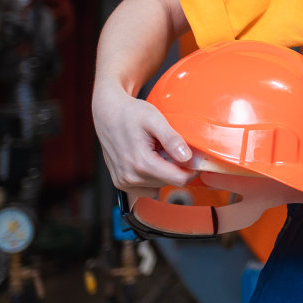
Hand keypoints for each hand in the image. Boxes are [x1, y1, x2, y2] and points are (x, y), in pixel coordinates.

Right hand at [91, 81, 194, 197]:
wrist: (108, 113)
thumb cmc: (129, 114)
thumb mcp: (154, 119)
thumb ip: (171, 139)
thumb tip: (187, 157)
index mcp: (141, 163)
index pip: (179, 180)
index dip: (192, 169)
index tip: (194, 158)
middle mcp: (131, 177)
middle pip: (169, 183)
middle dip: (175, 168)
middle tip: (169, 148)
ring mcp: (124, 182)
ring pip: (159, 186)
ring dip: (163, 172)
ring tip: (156, 152)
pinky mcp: (121, 183)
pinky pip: (146, 188)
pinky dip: (152, 177)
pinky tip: (148, 160)